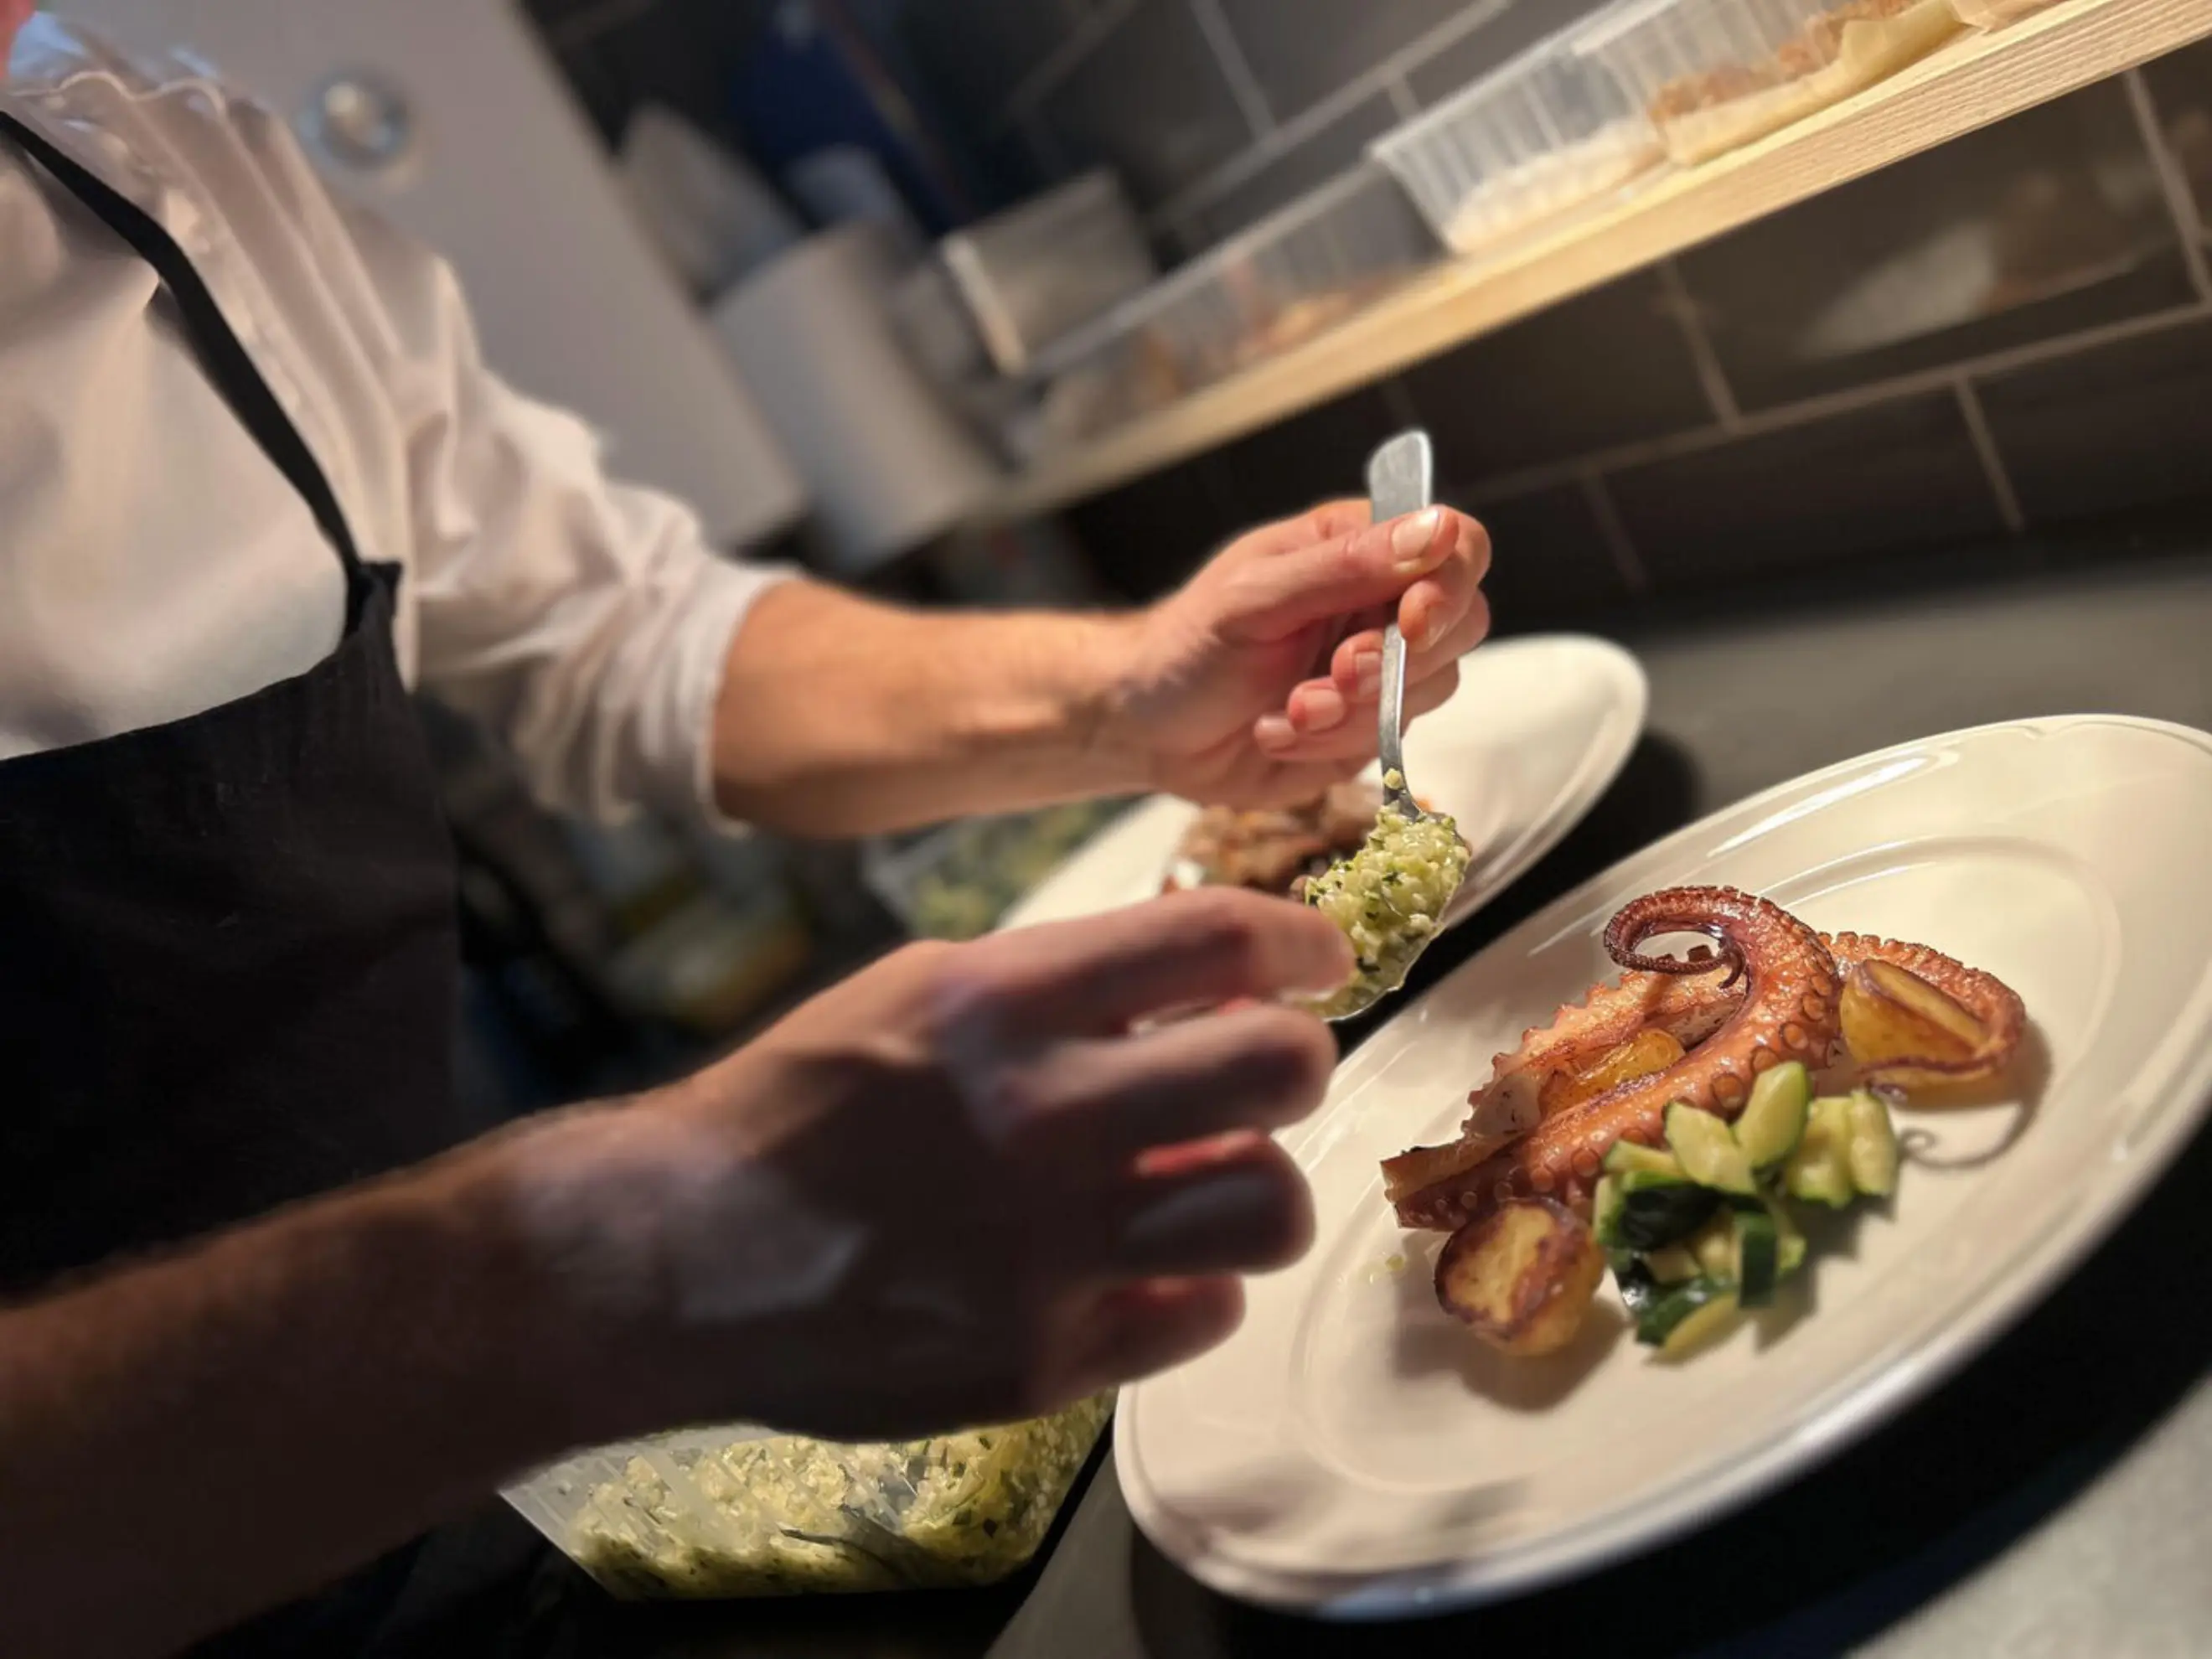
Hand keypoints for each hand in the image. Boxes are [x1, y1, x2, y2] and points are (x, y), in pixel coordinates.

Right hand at [525, 888, 1350, 1443]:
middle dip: (1298, 1060)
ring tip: (1209, 1178)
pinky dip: (1186, 1285)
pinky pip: (1201, 1314)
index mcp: (998, 1005)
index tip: (1319, 960)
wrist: (677, 1255)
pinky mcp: (1040, 1360)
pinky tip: (1136, 1267)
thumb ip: (1061, 988)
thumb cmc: (799, 1104)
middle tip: (1272, 1072)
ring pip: (1267, 1207)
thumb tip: (1207, 989)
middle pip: (1276, 1069)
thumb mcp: (917, 992)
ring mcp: (1044, 1252)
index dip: (1299, 941)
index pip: (1215, 940)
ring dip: (1256, 1182)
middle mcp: (1036, 1121)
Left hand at [1109, 500, 1491, 808]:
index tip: (1409, 624)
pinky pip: (1389, 739)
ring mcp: (1382, 671)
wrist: (1148, 729)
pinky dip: (1331, 741)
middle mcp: (1380, 604)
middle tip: (1334, 675)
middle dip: (1399, 662)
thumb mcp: (1254, 597)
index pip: (1455, 546)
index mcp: (1358, 547)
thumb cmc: (1188, 645)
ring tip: (1286, 711)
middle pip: (1463, 622)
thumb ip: (1344, 566)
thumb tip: (1435, 527)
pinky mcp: (1368, 728)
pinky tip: (1275, 733)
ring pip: (1431, 688)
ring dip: (1356, 709)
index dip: (1449, 586)